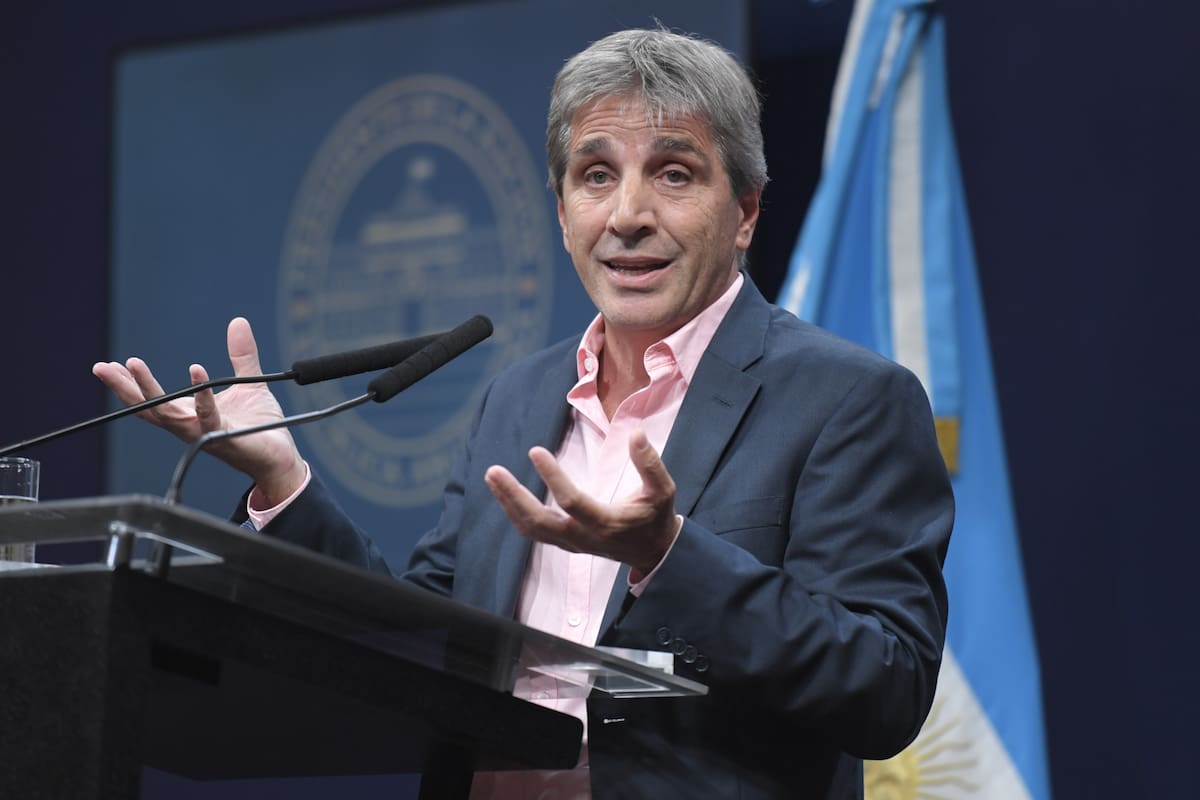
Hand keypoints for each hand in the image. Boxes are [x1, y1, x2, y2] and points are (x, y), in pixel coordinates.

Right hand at [92, 317, 305, 504]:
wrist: (281, 457)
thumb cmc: (260, 427)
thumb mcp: (249, 383)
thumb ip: (241, 355)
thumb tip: (237, 322)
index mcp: (189, 414)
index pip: (150, 401)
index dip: (128, 385)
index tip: (107, 366)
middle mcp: (191, 426)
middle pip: (148, 409)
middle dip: (124, 388)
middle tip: (103, 367)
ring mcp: (206, 434)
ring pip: (169, 414)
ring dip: (149, 389)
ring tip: (133, 364)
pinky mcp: (227, 439)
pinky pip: (210, 417)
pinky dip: (202, 396)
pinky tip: (196, 371)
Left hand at [484, 429, 679, 579]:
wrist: (652, 552)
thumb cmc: (656, 517)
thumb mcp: (663, 490)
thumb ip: (649, 463)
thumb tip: (636, 433)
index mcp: (606, 523)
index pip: (572, 501)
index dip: (552, 477)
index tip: (535, 451)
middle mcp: (583, 537)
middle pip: (539, 521)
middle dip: (513, 496)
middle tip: (493, 471)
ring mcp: (572, 543)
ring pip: (531, 528)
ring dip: (509, 503)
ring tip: (493, 477)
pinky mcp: (566, 543)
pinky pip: (534, 532)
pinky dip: (517, 513)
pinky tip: (506, 494)